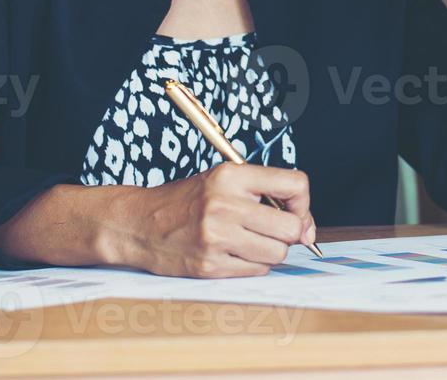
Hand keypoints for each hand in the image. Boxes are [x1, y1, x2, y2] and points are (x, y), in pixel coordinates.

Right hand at [106, 164, 315, 277]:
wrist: (139, 224)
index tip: (298, 213)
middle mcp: (225, 204)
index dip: (304, 204)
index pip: (295, 185)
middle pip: (291, 227)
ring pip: (278, 253)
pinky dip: (253, 266)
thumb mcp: (221, 180)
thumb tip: (306, 227)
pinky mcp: (210, 265)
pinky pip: (257, 271)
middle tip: (274, 232)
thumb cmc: (185, 201)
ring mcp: (217, 237)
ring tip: (250, 242)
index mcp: (231, 175)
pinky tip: (234, 254)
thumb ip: (263, 193)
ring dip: (271, 252)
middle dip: (290, 234)